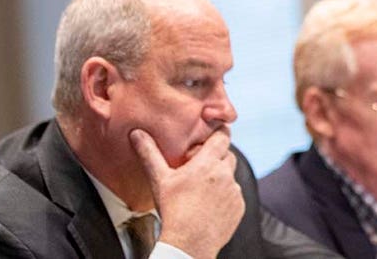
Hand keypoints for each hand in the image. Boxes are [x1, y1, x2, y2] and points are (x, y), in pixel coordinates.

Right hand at [130, 128, 244, 257]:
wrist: (189, 244)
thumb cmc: (173, 212)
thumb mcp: (159, 180)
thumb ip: (150, 154)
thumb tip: (137, 134)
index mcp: (208, 163)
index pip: (223, 136)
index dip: (219, 133)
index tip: (214, 133)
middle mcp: (225, 174)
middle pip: (227, 155)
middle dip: (217, 157)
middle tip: (200, 166)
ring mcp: (234, 191)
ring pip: (230, 176)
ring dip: (220, 178)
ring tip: (201, 190)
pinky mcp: (239, 207)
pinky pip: (234, 195)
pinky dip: (225, 197)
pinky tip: (209, 205)